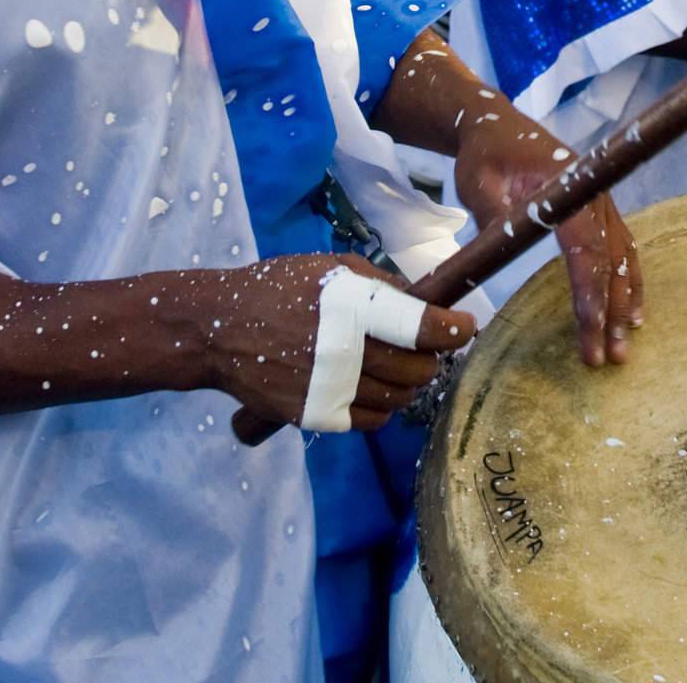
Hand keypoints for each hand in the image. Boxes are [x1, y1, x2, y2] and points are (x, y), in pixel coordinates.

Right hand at [199, 253, 473, 430]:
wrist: (221, 330)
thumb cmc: (278, 289)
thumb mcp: (327, 268)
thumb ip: (377, 285)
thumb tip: (421, 302)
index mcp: (349, 306)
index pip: (418, 326)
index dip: (451, 329)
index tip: (465, 328)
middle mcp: (344, 349)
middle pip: (418, 368)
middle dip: (432, 357)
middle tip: (426, 348)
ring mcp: (330, 387)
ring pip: (401, 397)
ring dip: (409, 382)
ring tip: (398, 366)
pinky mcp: (317, 416)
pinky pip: (373, 420)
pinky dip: (383, 406)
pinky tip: (371, 387)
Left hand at [457, 134, 641, 367]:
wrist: (496, 125)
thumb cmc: (484, 154)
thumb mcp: (478, 182)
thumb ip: (496, 216)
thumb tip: (506, 254)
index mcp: (567, 185)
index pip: (586, 247)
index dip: (590, 293)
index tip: (590, 331)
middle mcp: (593, 194)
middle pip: (610, 258)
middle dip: (611, 310)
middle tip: (608, 357)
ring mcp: (600, 201)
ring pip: (623, 256)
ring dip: (625, 301)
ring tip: (623, 345)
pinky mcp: (599, 209)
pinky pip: (622, 247)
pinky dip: (629, 280)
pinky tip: (631, 311)